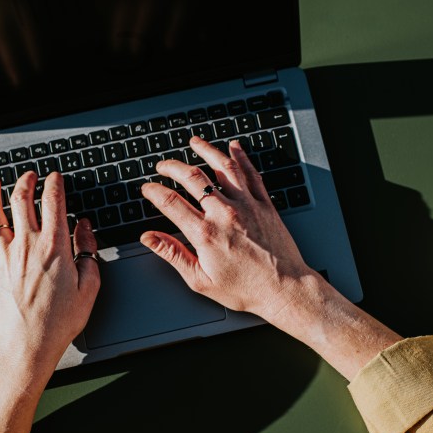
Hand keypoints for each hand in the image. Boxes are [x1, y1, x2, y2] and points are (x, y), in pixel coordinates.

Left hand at [0, 171, 99, 379]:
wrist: (29, 340)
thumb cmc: (60, 319)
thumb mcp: (90, 285)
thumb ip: (88, 251)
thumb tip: (85, 228)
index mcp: (54, 246)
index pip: (53, 202)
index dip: (54, 184)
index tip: (55, 177)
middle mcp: (27, 244)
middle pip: (21, 201)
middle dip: (25, 181)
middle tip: (29, 174)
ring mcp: (6, 255)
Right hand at [141, 137, 401, 379]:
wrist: (284, 288)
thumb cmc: (246, 289)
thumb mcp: (201, 280)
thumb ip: (173, 254)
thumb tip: (150, 238)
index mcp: (205, 234)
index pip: (171, 202)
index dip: (154, 191)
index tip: (148, 188)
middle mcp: (225, 214)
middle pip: (193, 178)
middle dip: (173, 167)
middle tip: (163, 166)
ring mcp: (247, 206)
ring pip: (223, 167)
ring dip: (207, 151)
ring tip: (195, 143)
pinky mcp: (264, 205)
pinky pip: (251, 174)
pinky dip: (241, 158)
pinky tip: (234, 148)